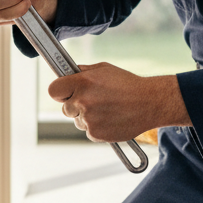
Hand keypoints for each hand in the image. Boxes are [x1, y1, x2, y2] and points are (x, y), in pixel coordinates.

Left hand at [49, 62, 190, 142]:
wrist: (149, 102)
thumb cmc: (127, 84)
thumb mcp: (103, 69)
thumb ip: (83, 72)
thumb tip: (67, 73)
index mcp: (82, 82)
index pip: (53, 90)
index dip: (59, 91)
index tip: (65, 92)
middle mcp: (82, 101)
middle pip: (64, 108)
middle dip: (75, 105)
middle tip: (93, 100)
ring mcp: (89, 119)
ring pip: (77, 121)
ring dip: (86, 116)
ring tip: (107, 108)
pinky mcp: (96, 134)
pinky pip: (88, 131)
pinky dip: (97, 127)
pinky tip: (111, 118)